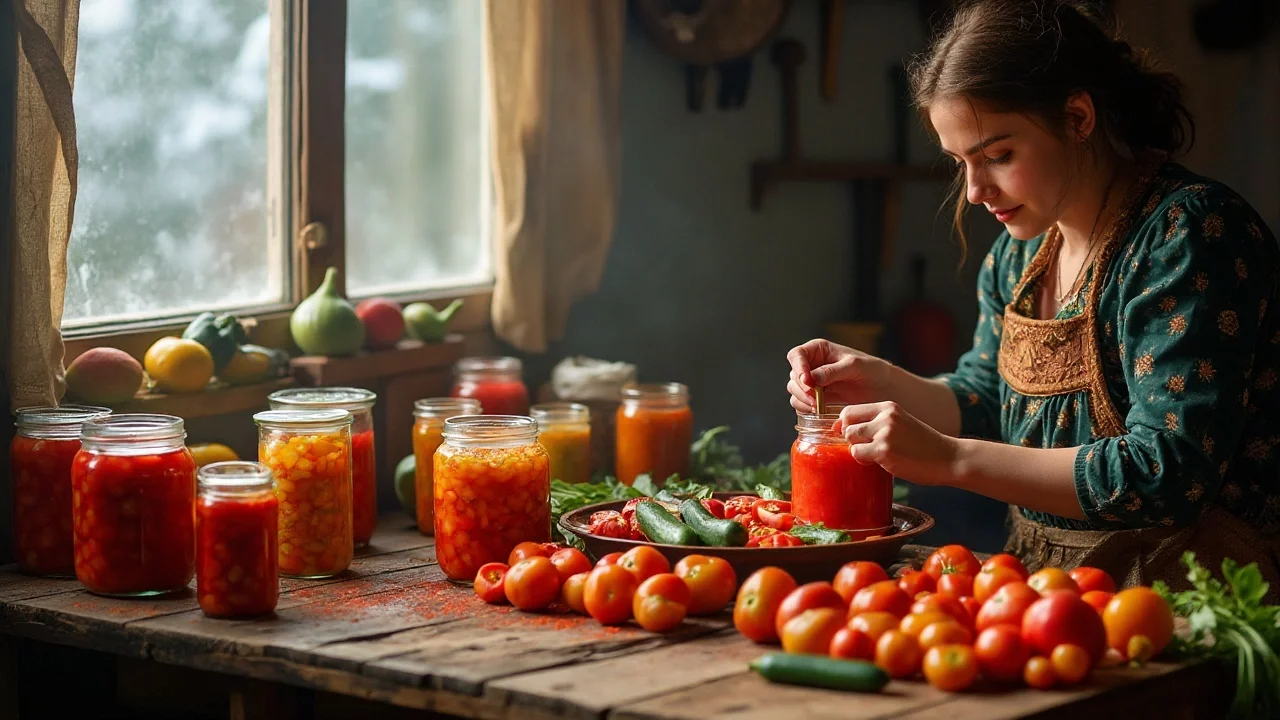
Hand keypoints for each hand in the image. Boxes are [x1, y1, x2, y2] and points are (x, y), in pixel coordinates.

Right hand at [787, 338, 887, 412]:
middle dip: (802, 388)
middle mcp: (812, 364)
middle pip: (794, 375)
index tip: (808, 381)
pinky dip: (805, 408)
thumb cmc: (872, 371)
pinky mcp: (816, 397)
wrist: (883, 389)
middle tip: (815, 398)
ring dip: (802, 399)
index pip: (797, 355)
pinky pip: (801, 403)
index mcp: (819, 350)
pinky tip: (818, 410)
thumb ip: (831, 371)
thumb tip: (810, 378)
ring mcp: (813, 382)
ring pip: (795, 390)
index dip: (798, 368)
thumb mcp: (854, 366)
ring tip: (818, 405)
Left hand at [840, 402, 959, 486]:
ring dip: (857, 450)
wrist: (948, 458)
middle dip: (851, 439)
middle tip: (865, 449)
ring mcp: (885, 433)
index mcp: (888, 407)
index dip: (844, 425)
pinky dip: (863, 460)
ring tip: (873, 456)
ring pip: (850, 439)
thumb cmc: (922, 445)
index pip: (850, 411)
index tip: (850, 437)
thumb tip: (842, 429)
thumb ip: (877, 423)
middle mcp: (885, 416)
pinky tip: (879, 462)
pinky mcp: (884, 450)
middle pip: (847, 425)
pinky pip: (857, 454)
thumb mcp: (900, 423)